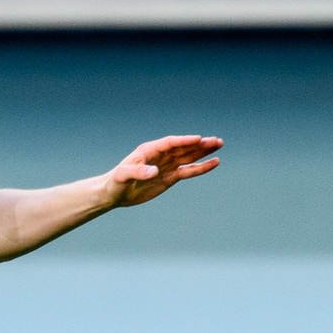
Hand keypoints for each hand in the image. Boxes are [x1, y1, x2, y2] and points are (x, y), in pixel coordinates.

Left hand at [105, 135, 222, 206]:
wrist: (113, 194)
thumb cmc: (115, 182)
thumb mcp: (123, 176)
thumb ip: (137, 172)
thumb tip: (154, 171)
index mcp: (149, 150)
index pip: (170, 143)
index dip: (184, 141)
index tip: (199, 139)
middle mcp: (160, 156)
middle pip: (184, 147)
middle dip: (200, 144)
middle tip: (217, 141)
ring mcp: (166, 166)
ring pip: (189, 156)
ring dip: (204, 151)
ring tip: (219, 145)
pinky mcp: (170, 177)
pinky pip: (189, 171)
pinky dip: (201, 167)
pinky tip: (214, 163)